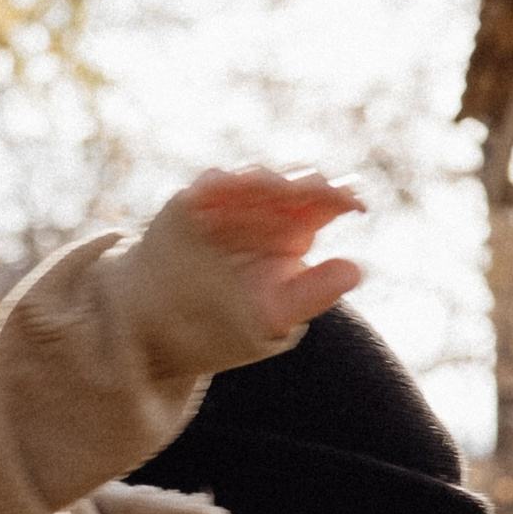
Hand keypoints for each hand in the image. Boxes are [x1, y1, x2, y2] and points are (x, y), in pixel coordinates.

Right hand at [180, 168, 363, 339]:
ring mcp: (225, 205)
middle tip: (316, 189)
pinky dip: (220, 183)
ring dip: (266, 182)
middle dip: (304, 184)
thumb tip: (356, 271)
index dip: (340, 198)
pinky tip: (225, 187)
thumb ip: (312, 295)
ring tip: (276, 189)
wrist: (156, 334)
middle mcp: (261, 214)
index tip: (355, 203)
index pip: (322, 204)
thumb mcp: (270, 318)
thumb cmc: (220, 327)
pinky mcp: (190, 203)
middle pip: (292, 184)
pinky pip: (209, 185)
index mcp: (289, 235)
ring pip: (253, 180)